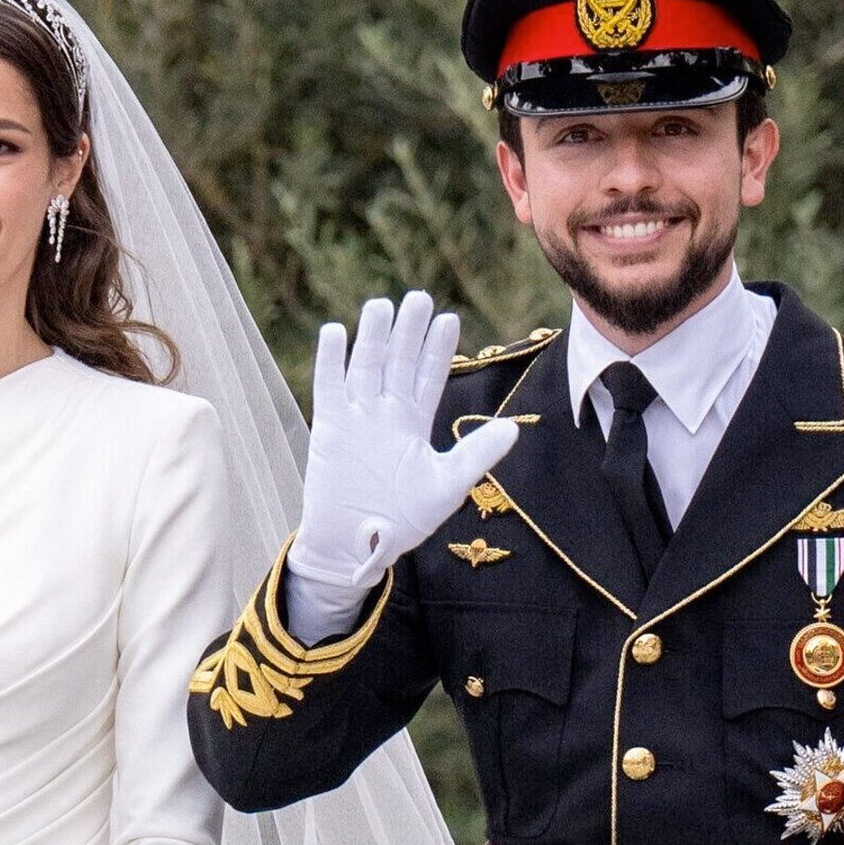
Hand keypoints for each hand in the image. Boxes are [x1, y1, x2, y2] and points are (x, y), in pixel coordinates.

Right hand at [291, 291, 520, 588]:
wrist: (357, 547)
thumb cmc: (403, 521)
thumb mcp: (447, 486)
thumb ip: (476, 455)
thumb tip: (514, 428)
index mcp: (415, 424)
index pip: (429, 377)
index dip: (437, 349)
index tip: (448, 319)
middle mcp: (386, 414)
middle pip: (398, 363)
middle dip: (409, 332)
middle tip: (418, 297)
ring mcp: (357, 418)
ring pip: (366, 367)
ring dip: (373, 338)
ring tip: (382, 304)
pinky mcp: (330, 428)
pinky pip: (329, 386)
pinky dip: (331, 360)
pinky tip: (337, 331)